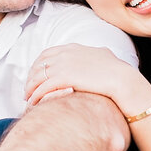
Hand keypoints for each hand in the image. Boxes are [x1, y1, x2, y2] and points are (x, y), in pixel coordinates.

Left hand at [25, 44, 147, 114]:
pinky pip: (43, 87)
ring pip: (38, 76)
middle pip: (39, 65)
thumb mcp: (104, 55)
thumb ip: (97, 53)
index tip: (36, 75)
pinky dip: (36, 95)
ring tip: (28, 98)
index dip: (39, 65)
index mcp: (73, 48)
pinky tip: (34, 103)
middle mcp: (65, 54)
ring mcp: (63, 65)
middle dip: (31, 77)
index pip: (47, 54)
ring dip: (30, 88)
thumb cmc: (117, 71)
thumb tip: (102, 52)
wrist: (122, 79)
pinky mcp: (63, 78)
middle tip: (28, 89)